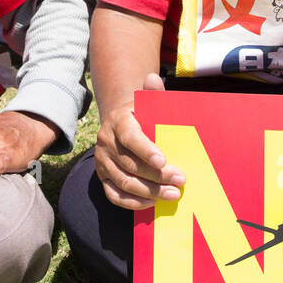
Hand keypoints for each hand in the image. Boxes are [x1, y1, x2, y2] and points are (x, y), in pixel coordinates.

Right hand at [94, 73, 185, 209]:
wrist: (121, 125)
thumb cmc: (142, 115)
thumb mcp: (147, 103)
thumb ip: (153, 93)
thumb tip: (153, 78)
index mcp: (117, 121)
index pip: (130, 137)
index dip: (145, 150)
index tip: (164, 161)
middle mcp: (105, 142)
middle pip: (130, 164)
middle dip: (156, 175)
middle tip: (180, 181)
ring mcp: (102, 162)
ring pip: (124, 181)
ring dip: (149, 192)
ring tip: (173, 194)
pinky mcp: (102, 178)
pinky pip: (114, 195)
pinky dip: (134, 203)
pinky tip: (153, 203)